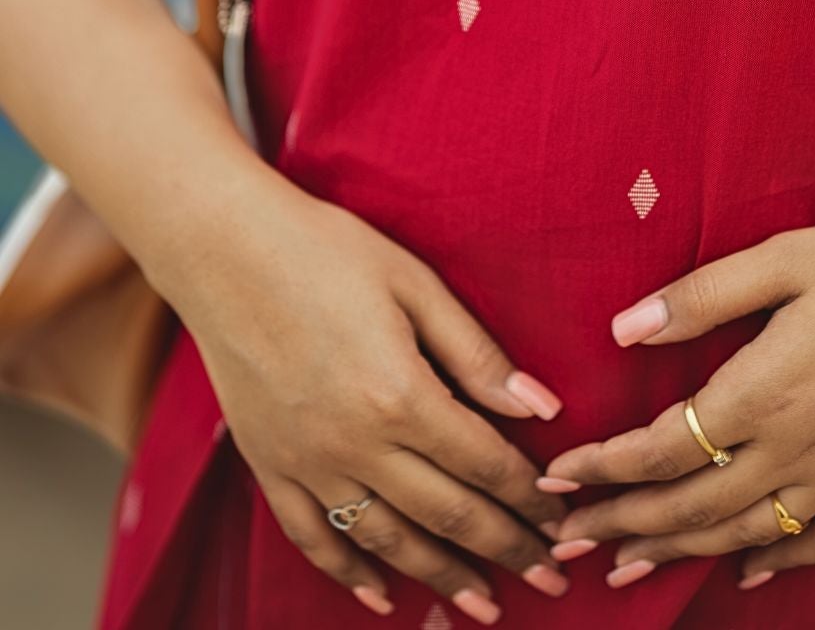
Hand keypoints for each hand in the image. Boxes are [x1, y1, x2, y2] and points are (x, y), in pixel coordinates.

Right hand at [164, 174, 573, 621]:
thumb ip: (476, 354)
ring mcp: (307, 461)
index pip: (484, 463)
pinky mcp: (268, 464)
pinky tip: (383, 595)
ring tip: (486, 605)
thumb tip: (541, 409)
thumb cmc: (326, 249)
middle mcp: (355, 442)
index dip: (530, 497)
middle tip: (552, 578)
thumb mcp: (414, 283)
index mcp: (400, 394)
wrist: (222, 247)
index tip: (564, 520)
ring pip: (387, 540)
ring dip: (442, 576)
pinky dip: (350, 574)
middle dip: (506, 549)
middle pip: (447, 513)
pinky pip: (314, 536)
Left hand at [537, 208, 814, 590]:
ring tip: (625, 567)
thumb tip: (623, 329)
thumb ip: (702, 295)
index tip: (558, 476)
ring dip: (678, 555)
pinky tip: (745, 571)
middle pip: (691, 508)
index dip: (603, 469)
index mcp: (766, 391)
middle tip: (567, 540)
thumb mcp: (786, 256)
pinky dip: (775, 562)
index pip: (661, 449)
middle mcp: (799, 449)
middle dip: (622, 526)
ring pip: (744, 534)